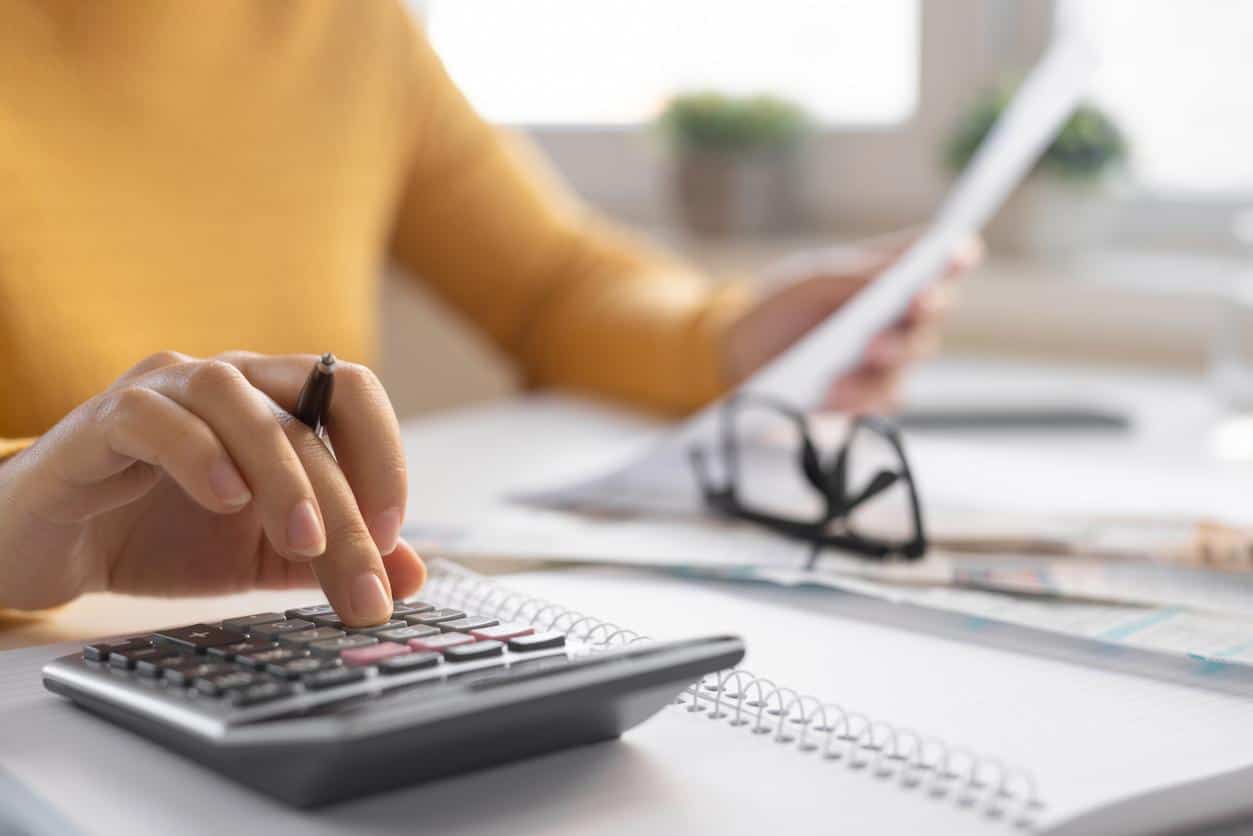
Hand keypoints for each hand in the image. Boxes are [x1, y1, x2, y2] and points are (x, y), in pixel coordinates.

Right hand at [0, 351, 424, 622]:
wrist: (48, 550)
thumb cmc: (158, 536)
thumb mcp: (261, 558)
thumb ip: (332, 559)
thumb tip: (413, 574)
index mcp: (273, 405)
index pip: (350, 394)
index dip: (384, 454)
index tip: (393, 535)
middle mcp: (228, 384)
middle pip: (307, 413)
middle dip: (345, 502)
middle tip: (363, 575)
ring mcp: (165, 393)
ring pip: (239, 400)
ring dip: (283, 473)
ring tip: (302, 541)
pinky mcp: (104, 419)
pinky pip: (155, 416)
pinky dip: (197, 453)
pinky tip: (224, 499)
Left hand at [724, 235, 982, 411]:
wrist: (743, 356)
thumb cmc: (784, 306)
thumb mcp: (813, 281)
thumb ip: (857, 275)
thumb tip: (898, 270)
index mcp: (893, 276)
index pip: (938, 261)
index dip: (957, 255)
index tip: (960, 250)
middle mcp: (902, 317)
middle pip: (935, 310)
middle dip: (926, 306)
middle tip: (916, 302)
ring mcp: (891, 359)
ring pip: (912, 356)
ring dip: (893, 351)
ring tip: (867, 350)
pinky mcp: (871, 398)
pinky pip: (880, 398)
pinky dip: (858, 393)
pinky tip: (834, 391)